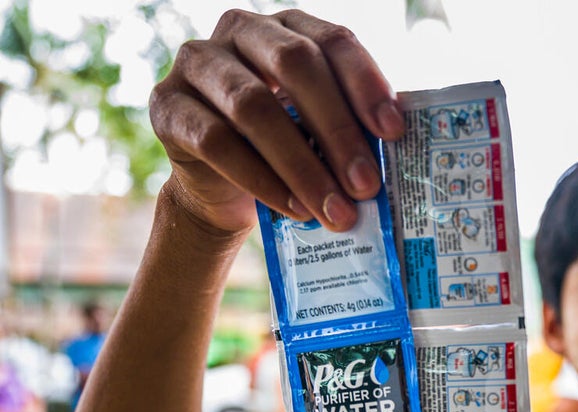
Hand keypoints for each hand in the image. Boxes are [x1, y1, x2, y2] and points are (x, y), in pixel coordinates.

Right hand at [149, 9, 405, 234]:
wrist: (228, 189)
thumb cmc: (290, 149)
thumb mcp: (324, 131)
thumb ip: (354, 128)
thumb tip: (403, 152)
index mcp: (289, 28)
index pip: (333, 40)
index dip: (365, 84)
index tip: (393, 132)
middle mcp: (241, 30)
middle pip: (294, 66)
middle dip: (337, 130)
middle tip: (367, 185)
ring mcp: (197, 63)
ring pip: (253, 107)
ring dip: (302, 166)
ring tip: (336, 212)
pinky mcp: (168, 106)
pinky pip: (216, 141)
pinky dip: (262, 180)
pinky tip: (295, 210)